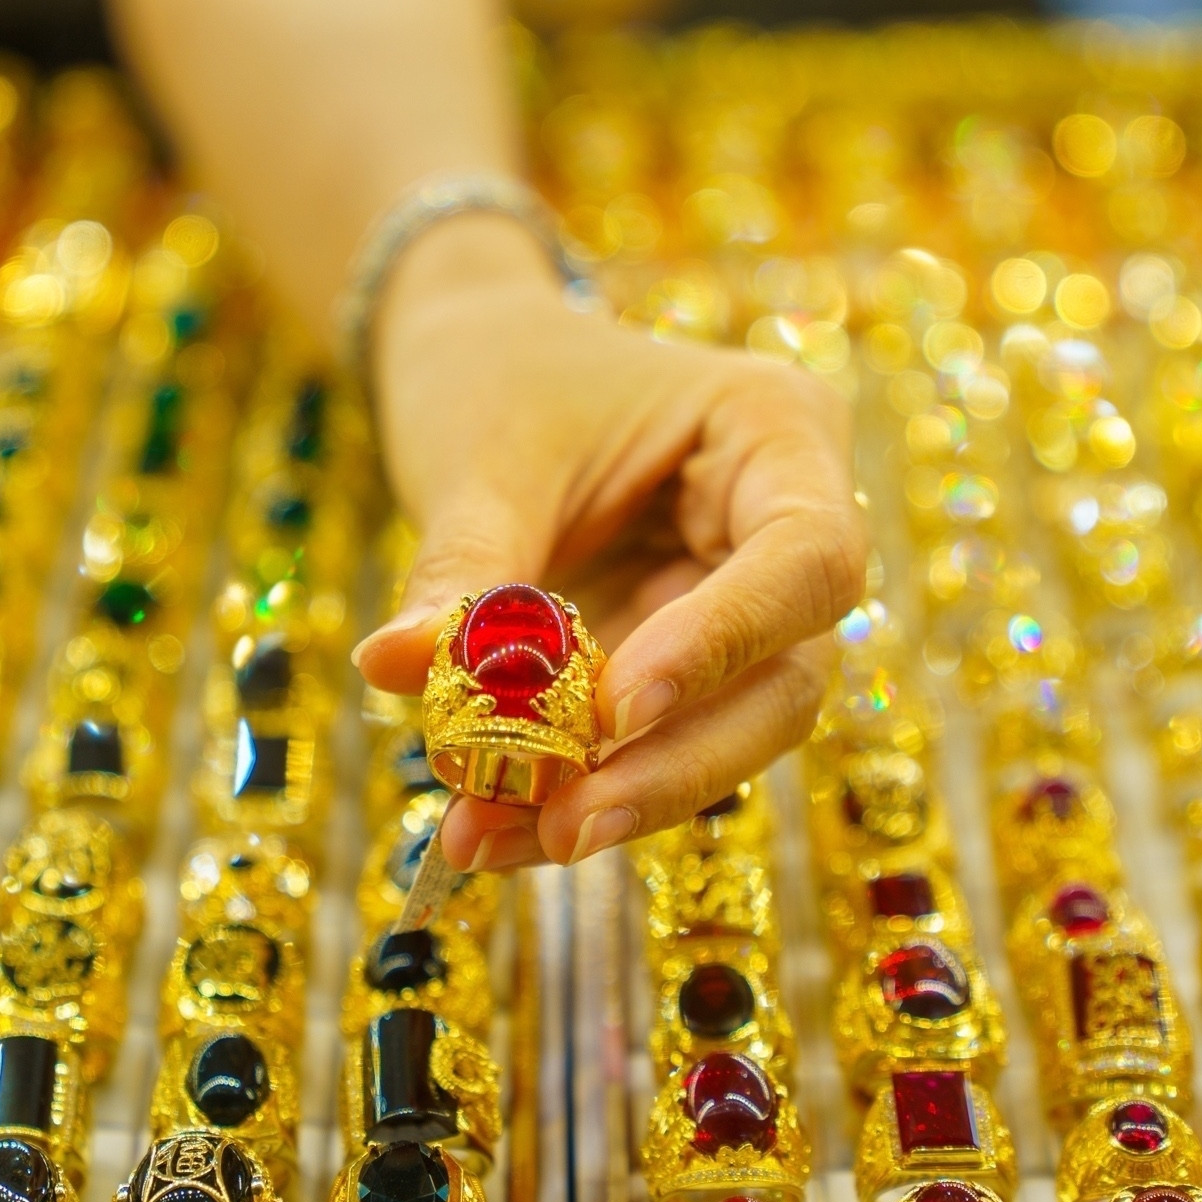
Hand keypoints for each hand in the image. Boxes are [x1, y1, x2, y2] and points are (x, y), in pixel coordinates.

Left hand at [351, 214, 866, 871]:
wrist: (479, 363)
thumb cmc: (500, 374)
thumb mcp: (482, 460)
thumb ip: (462, 569)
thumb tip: (395, 667)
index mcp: (777, 432)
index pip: (806, 558)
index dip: (723, 644)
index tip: (616, 711)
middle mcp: (782, 528)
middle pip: (785, 680)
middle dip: (671, 768)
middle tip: (560, 827)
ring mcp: (742, 608)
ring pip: (726, 736)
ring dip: (614, 801)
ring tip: (484, 838)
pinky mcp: (682, 668)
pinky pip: (651, 748)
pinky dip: (572, 794)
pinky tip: (487, 832)